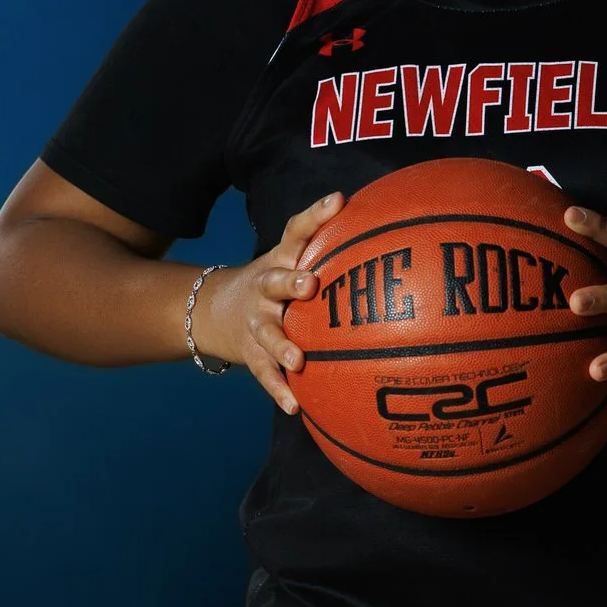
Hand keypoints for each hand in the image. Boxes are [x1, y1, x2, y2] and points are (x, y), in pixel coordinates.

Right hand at [194, 191, 343, 411]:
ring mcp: (254, 321)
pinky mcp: (250, 352)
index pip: (296, 231)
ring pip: (267, 332)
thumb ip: (332, 251)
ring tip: (298, 359)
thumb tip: (394, 236)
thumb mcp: (292, 261)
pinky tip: (294, 406)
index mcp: (281, 261)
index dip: (316, 215)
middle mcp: (265, 288)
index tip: (338, 201)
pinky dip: (278, 389)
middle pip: (275, 280)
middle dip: (291, 281)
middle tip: (310, 284)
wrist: (212, 309)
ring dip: (282, 344)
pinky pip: (264, 373)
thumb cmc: (276, 284)